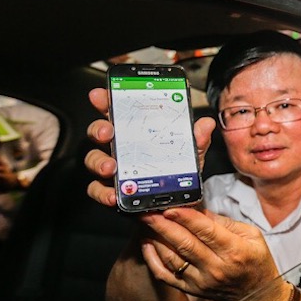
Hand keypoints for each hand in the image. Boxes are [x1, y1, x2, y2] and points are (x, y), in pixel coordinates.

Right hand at [84, 87, 216, 206]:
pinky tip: (112, 194)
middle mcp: (120, 148)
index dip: (106, 101)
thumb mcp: (191, 155)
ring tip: (111, 167)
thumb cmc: (177, 174)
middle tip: (108, 132)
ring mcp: (113, 169)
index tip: (99, 95)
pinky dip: (102, 192)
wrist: (177, 205)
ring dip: (99, 162)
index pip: (118, 111)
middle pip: (100, 132)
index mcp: (136, 132)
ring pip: (94, 160)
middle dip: (100, 129)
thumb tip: (206, 124)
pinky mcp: (110, 190)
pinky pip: (98, 189)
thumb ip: (197, 140)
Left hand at [138, 207, 289, 300]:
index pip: (206, 231)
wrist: (259, 296)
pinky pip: (165, 275)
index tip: (170, 206)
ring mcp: (201, 281)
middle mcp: (216, 268)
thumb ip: (223, 222)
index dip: (185, 218)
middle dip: (162, 225)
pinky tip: (147, 243)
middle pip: (184, 244)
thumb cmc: (256, 261)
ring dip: (155, 238)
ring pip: (171, 258)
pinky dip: (152, 259)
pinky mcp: (192, 290)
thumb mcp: (251, 235)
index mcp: (234, 251)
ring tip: (145, 222)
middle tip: (147, 211)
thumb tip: (196, 208)